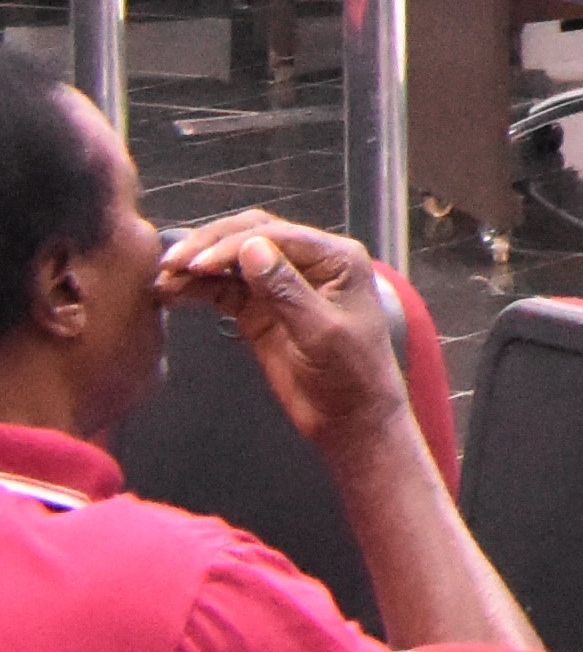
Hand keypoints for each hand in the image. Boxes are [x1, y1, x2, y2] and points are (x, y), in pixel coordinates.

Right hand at [159, 215, 413, 452]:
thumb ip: (286, 290)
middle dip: (210, 245)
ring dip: (198, 266)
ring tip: (162, 277)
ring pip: (234, 262)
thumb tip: (252, 248)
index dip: (233, 245)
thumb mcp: (321, 331)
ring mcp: (281, 286)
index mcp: (334, 257)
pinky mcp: (260, 311)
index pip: (277, 235)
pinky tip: (172, 291)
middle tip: (170, 263)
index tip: (196, 263)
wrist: (348, 416)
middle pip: (252, 236)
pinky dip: (199, 289)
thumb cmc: (351, 372)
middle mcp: (308, 262)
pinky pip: (226, 290)